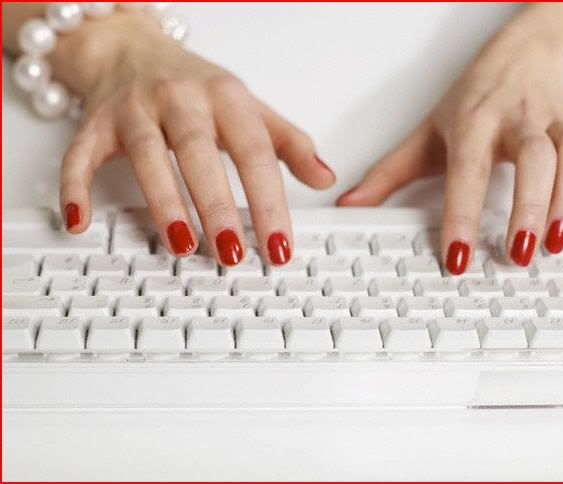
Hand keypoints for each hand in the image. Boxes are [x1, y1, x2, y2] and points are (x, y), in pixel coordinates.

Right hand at [54, 12, 334, 263]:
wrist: (132, 48)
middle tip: (233, 253)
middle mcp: (180, 98)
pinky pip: (81, 155)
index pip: (254, 152)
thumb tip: (324, 177)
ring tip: (181, 245)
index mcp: (225, 97)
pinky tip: (80, 222)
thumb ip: (288, 142)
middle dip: (217, 205)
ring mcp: (135, 110)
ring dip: (163, 201)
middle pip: (200, 153)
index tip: (280, 244)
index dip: (269, 200)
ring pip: (146, 154)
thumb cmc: (197, 86)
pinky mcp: (96, 123)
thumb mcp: (250, 107)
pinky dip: (75, 188)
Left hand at [337, 43, 562, 272]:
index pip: (468, 171)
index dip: (462, 215)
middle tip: (517, 256)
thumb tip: (348, 206)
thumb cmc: (472, 100)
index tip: (458, 257)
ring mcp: (560, 126)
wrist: (525, 56)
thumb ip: (387, 173)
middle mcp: (520, 121)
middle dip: (528, 208)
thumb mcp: (425, 133)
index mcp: (474, 122)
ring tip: (556, 247)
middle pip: (535, 159)